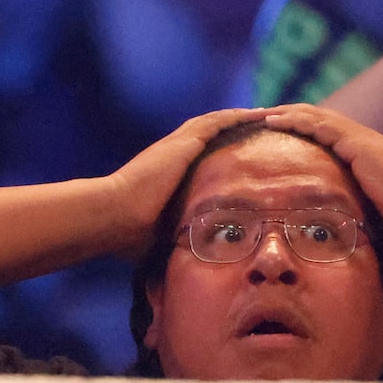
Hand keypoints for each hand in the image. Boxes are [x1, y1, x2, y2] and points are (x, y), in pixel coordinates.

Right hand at [101, 107, 271, 239]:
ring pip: (217, 122)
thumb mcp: (160, 236)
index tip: (242, 152)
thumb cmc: (129, 234)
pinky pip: (217, 122)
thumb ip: (174, 241)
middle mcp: (173, 153)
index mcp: (168, 172)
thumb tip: (181, 268)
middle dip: (236, 129)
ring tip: (268, 115)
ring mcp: (177, 145)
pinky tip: (259, 114)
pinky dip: (238, 117)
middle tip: (262, 126)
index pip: (200, 155)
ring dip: (242, 118)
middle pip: (210, 133)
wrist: (113, 216)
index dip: (220, 150)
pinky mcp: (183, 142)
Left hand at [255, 102, 382, 246]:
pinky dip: (293, 119)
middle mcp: (357, 142)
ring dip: (282, 113)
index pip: (322, 137)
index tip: (272, 138)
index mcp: (359, 157)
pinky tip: (272, 119)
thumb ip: (349, 216)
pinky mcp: (356, 142)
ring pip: (312, 116)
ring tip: (255, 115)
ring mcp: (357, 139)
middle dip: (284, 118)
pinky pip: (317, 123)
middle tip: (254, 120)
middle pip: (313, 121)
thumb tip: (332, 238)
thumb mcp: (368, 217)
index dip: (297, 134)